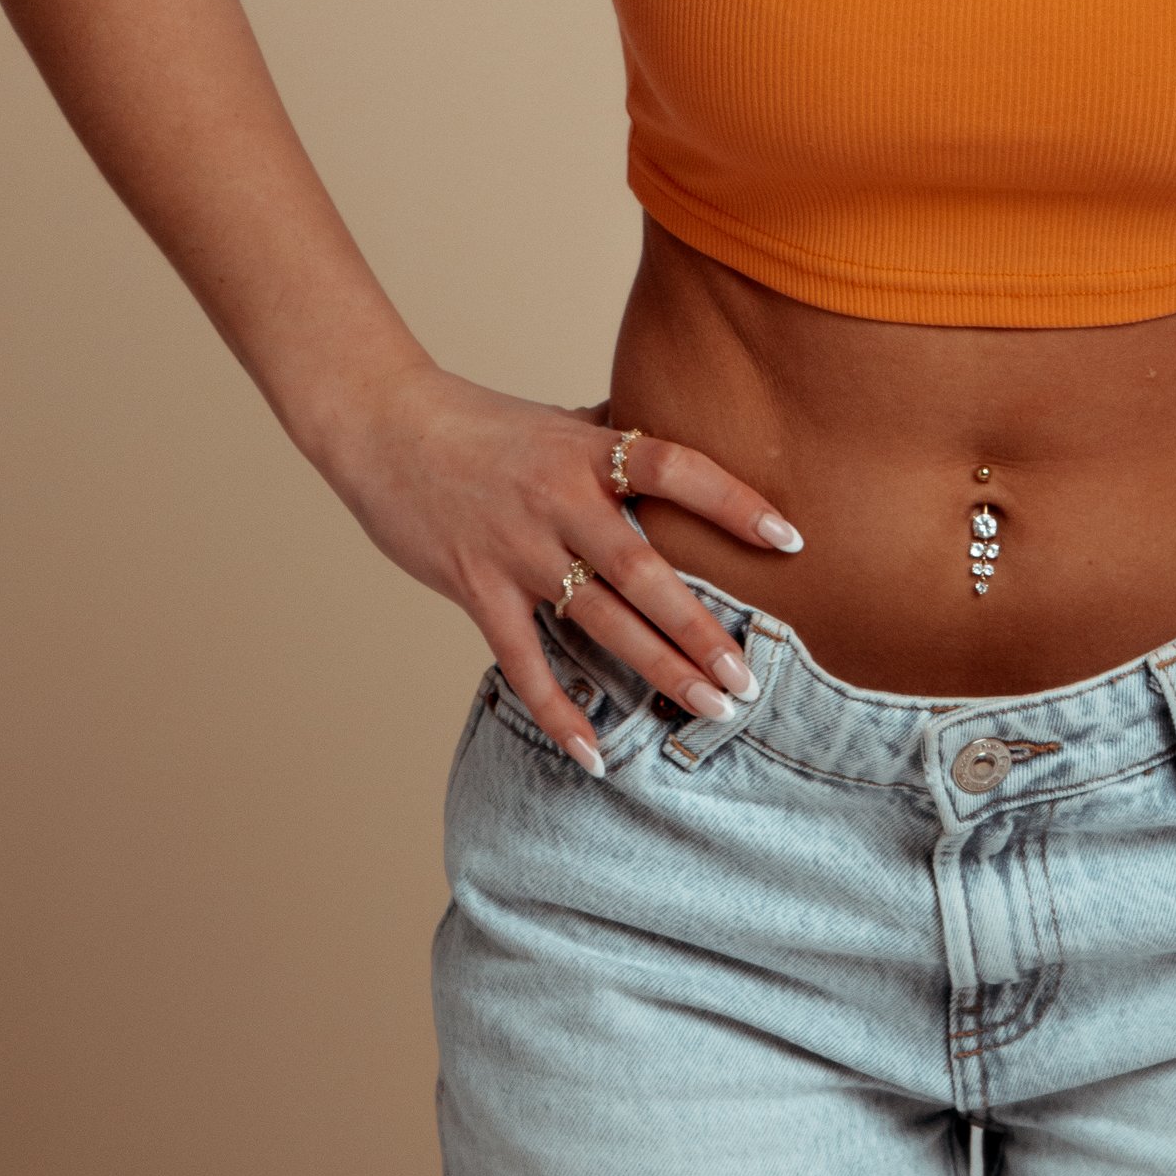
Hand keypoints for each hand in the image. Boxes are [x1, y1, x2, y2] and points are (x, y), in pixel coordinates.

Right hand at [329, 361, 804, 773]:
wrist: (386, 426)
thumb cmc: (477, 422)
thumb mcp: (557, 422)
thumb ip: (612, 438)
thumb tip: (668, 438)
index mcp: (588, 452)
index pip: (676, 469)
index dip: (734, 501)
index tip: (789, 540)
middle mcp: (560, 501)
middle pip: (646, 571)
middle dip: (701, 629)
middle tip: (749, 677)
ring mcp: (518, 548)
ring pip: (600, 621)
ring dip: (658, 669)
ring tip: (710, 708)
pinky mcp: (477, 587)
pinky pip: (524, 662)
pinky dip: (558, 713)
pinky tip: (595, 753)